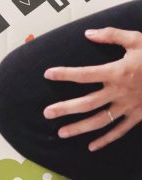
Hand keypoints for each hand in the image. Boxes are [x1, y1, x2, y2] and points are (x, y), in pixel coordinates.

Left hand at [43, 27, 141, 151]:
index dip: (65, 74)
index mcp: (117, 72)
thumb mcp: (135, 40)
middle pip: (87, 103)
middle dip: (65, 109)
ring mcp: (129, 107)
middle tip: (47, 113)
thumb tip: (88, 33)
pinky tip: (92, 146)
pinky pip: (120, 131)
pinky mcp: (138, 116)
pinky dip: (106, 140)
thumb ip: (110, 35)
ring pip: (100, 121)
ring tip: (61, 132)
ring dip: (79, 127)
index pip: (84, 74)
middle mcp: (120, 92)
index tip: (48, 74)